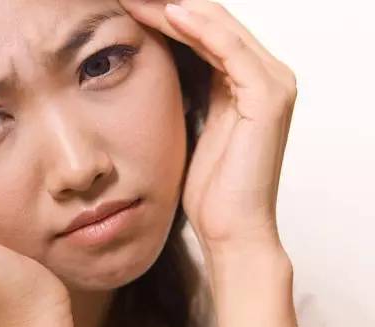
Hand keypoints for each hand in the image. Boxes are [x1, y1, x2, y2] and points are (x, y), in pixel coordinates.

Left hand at [119, 0, 296, 255]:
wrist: (231, 230)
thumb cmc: (209, 190)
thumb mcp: (190, 130)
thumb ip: (186, 95)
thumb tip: (156, 70)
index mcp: (246, 83)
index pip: (206, 30)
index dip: (166, 13)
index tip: (127, 6)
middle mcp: (265, 76)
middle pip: (213, 20)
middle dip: (167, 5)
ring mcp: (271, 84)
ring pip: (220, 26)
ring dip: (175, 7)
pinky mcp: (267, 98)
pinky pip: (229, 49)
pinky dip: (198, 29)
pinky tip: (167, 14)